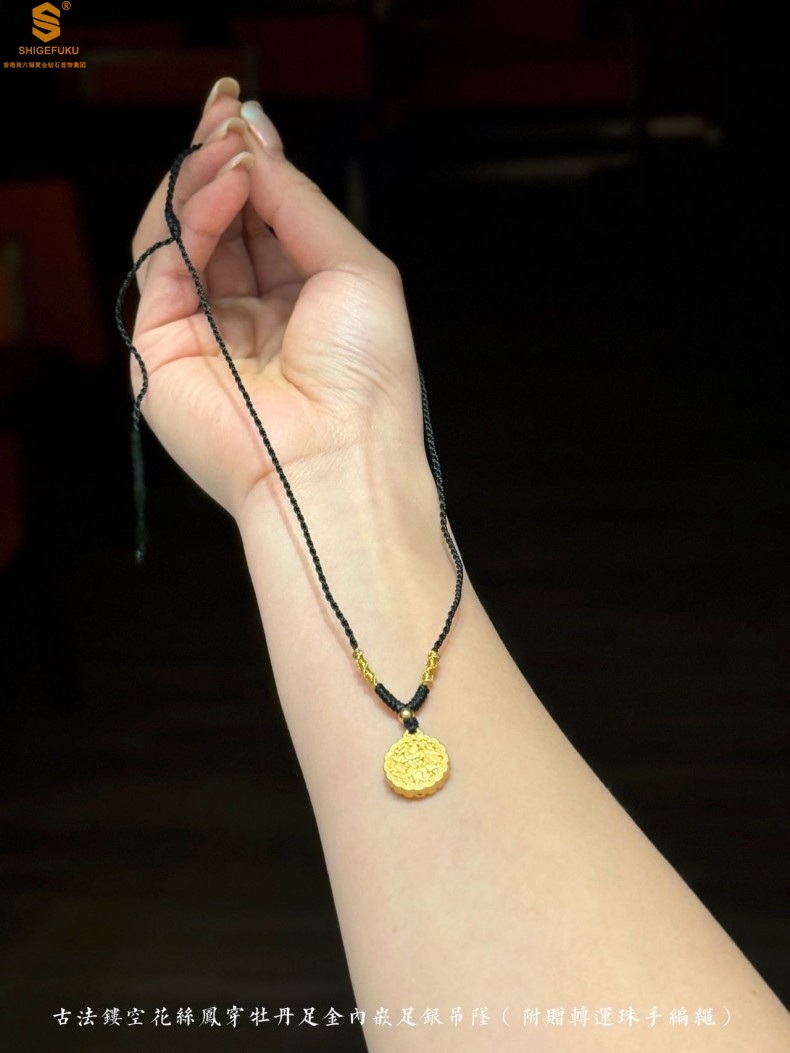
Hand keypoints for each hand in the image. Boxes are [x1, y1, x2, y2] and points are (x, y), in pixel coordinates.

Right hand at [131, 79, 422, 520]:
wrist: (338, 459)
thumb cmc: (367, 378)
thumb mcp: (356, 267)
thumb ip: (299, 202)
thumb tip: (255, 140)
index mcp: (301, 301)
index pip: (262, 219)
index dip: (253, 164)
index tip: (244, 113)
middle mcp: (249, 314)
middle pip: (219, 220)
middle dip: (220, 160)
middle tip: (225, 113)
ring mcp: (203, 330)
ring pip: (183, 235)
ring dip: (204, 181)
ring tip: (228, 147)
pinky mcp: (161, 347)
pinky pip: (164, 265)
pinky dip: (191, 218)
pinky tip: (223, 187)